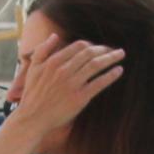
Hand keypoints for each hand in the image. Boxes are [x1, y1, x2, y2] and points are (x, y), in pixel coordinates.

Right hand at [5, 33, 124, 148]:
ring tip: (121, 54)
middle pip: (90, 53)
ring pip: (96, 65)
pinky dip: (111, 75)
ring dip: (111, 57)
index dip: (92, 45)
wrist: (33, 118)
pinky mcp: (80, 98)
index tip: (98, 48)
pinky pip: (99, 83)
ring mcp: (72, 84)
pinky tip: (119, 70)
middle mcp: (64, 70)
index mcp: (54, 61)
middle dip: (104, 49)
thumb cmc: (33, 94)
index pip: (78, 46)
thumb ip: (42, 50)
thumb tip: (55, 35)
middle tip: (114, 50)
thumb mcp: (32, 68)